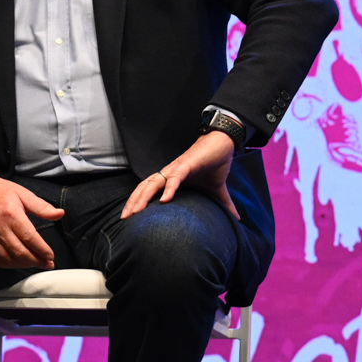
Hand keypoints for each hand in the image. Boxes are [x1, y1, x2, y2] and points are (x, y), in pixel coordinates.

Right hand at [0, 169, 65, 267]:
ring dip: (25, 264)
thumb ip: (42, 207)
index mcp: (11, 215)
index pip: (30, 238)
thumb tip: (60, 214)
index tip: (51, 256)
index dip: (42, 250)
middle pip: (20, 252)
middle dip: (37, 261)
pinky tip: (21, 262)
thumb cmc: (0, 191)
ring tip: (37, 263)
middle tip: (48, 263)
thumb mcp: (23, 194)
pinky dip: (11, 265)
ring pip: (10, 259)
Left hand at [121, 131, 240, 222]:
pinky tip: (164, 200)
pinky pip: (175, 177)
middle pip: (145, 188)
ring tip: (135, 212)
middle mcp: (170, 173)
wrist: (224, 142)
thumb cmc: (217, 163)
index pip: (149, 191)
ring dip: (143, 197)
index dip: (138, 202)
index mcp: (172, 178)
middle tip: (124, 218)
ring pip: (153, 183)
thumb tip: (236, 219)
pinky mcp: (187, 165)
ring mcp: (176, 168)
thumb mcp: (218, 190)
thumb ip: (224, 204)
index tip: (131, 218)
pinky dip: (169, 188)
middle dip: (133, 202)